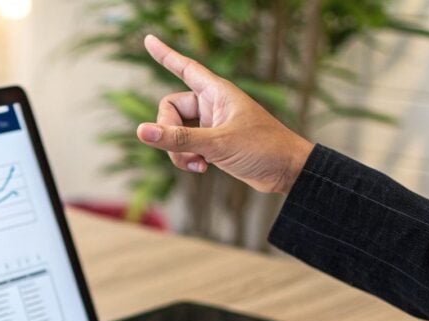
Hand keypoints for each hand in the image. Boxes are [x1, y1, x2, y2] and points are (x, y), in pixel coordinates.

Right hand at [136, 35, 314, 193]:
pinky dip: (187, 157)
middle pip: (170, 108)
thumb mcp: (218, 143)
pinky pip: (185, 145)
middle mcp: (212, 104)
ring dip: (178, 150)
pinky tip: (202, 167)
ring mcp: (211, 124)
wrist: (287, 172)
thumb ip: (178, 138)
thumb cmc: (263, 148)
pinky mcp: (212, 142)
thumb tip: (141, 132)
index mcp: (217, 92)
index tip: (149, 40)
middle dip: (169, 132)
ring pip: (175, 131)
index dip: (165, 55)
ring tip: (197, 164)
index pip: (185, 67)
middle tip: (183, 151)